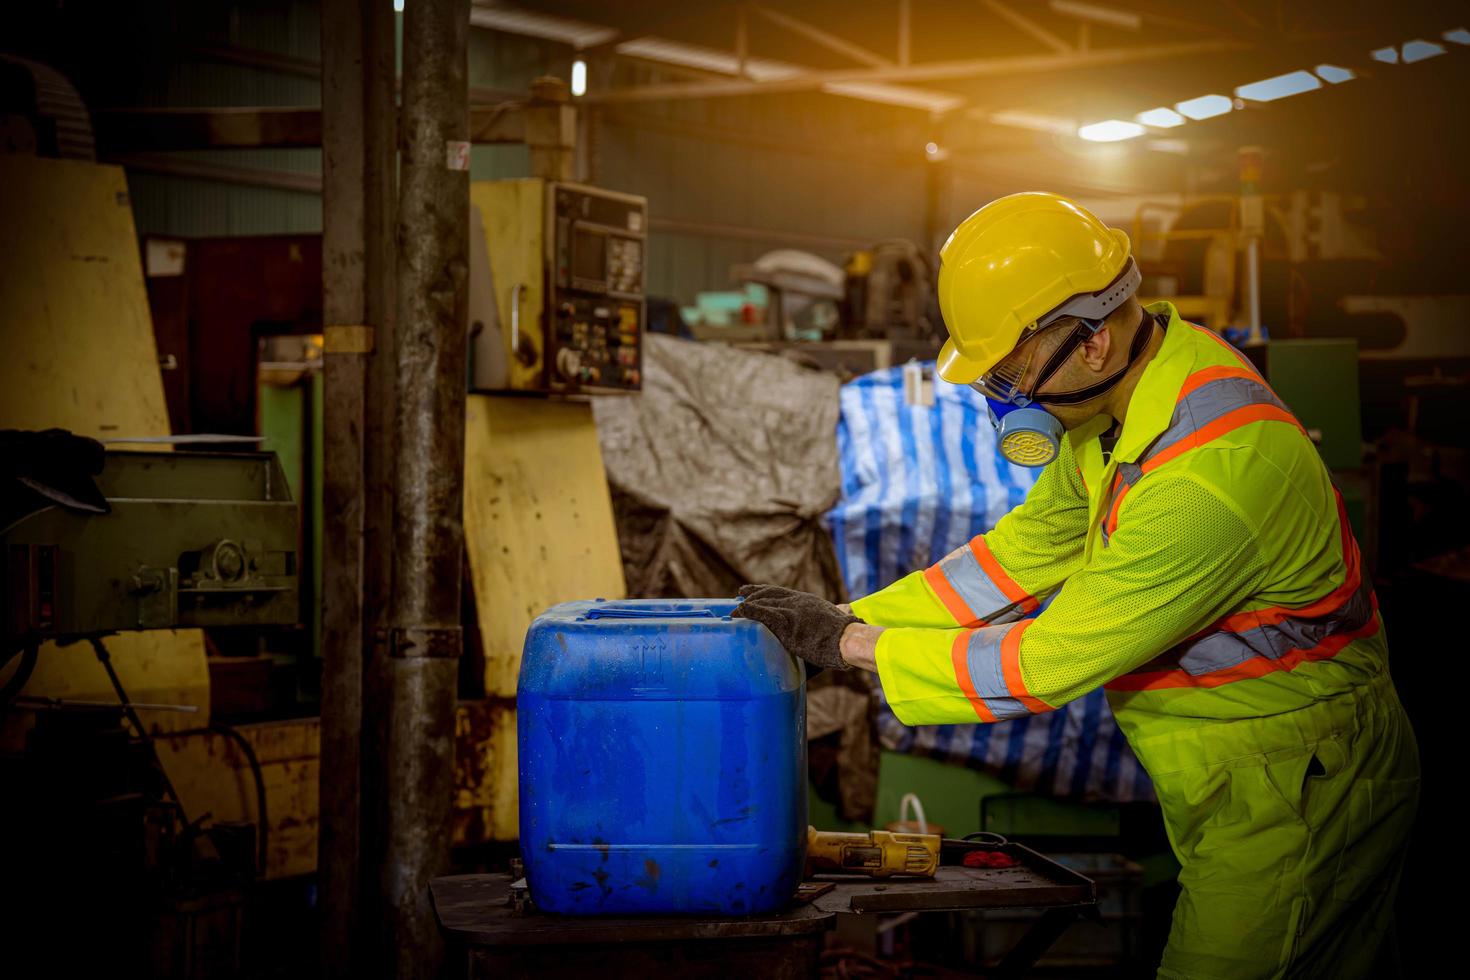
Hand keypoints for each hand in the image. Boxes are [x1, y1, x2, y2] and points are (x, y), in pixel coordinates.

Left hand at [731, 585, 860, 670]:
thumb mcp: (836, 624)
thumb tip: (835, 624)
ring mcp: (791, 610)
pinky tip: (739, 612)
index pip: (782, 592)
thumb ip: (828, 623)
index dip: (766, 592)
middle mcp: (798, 601)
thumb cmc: (845, 639)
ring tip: (733, 613)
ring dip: (746, 607)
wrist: (847, 640)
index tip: (753, 592)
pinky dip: (749, 612)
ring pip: (763, 603)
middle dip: (752, 596)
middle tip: (739, 598)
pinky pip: (763, 614)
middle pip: (769, 594)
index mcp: (808, 602)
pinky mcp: (786, 622)